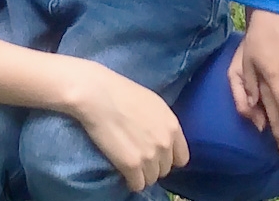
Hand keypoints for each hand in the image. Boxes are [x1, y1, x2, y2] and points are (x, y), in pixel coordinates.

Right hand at [64, 60, 189, 191]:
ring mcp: (149, 155)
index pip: (181, 158)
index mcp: (173, 126)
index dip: (168, 158)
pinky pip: (137, 185)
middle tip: (138, 158)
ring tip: (129, 164)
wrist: (97, 95)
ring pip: (151, 179)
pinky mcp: (131, 165)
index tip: (156, 156)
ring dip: (141, 175)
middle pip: (165, 169)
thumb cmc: (121, 92)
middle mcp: (165, 143)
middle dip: (153, 166)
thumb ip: (162, 124)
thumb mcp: (153, 103)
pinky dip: (130, 182)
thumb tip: (161, 139)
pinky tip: (123, 173)